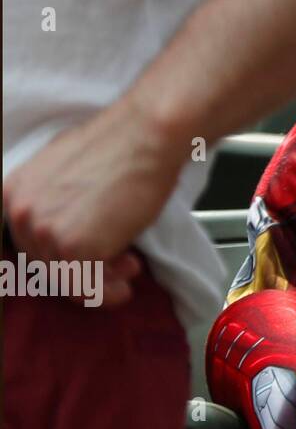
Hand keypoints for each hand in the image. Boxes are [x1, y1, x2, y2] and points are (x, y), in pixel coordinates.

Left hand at [3, 93, 186, 305]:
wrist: (147, 136)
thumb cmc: (121, 144)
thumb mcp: (66, 167)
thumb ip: (54, 198)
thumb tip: (69, 217)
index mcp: (15, 191)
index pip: (27, 241)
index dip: (57, 255)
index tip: (77, 264)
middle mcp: (22, 213)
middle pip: (44, 262)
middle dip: (82, 268)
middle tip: (112, 265)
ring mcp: (46, 231)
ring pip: (66, 276)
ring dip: (100, 281)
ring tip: (125, 273)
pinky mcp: (76, 247)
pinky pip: (88, 284)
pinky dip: (107, 292)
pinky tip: (124, 286)